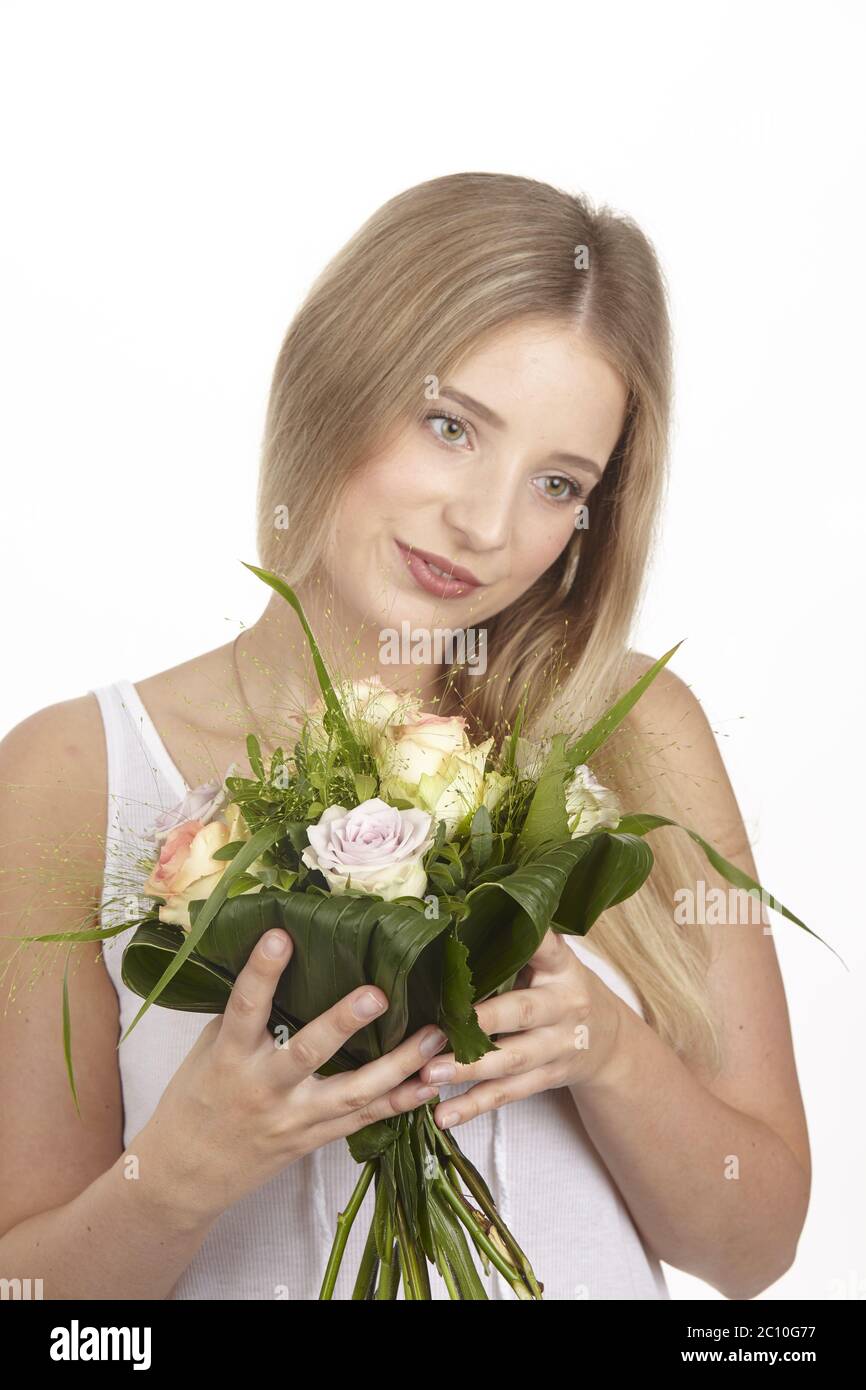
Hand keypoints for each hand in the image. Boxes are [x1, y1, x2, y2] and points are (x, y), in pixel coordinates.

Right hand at [133, 928, 448, 1225]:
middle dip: (344, 1023)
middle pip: (308, 1054)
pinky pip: (363, 1121)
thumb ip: (244, 1018)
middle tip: (378, 994)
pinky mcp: (314, 1140)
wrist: (185, 1176)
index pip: (246, 1008)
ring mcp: (294, 1119)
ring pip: (352, 1094)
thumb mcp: (208, 1052)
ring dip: (397, 1065)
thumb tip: (279, 969)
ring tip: (434, 1036)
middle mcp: (265, 1088)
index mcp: (231, 1057)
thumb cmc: (195, 1101)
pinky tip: (429, 1084)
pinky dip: (398, 1102)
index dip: (262, 972)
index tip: (280, 935)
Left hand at [417, 929, 624, 1128]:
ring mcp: (558, 1047)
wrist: (609, 1041)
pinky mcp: (548, 1078)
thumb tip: (454, 914)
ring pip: (512, 1060)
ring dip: (468, 1069)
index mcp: (562, 967)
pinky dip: (474, 1107)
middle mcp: (564, 1006)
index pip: (547, 948)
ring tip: (427, 1075)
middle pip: (523, 1013)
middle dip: (482, 1023)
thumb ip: (517, 945)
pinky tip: (444, 1116)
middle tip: (440, 1028)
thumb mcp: (551, 962)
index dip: (528, 942)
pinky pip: (509, 1094)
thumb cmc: (559, 988)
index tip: (489, 933)